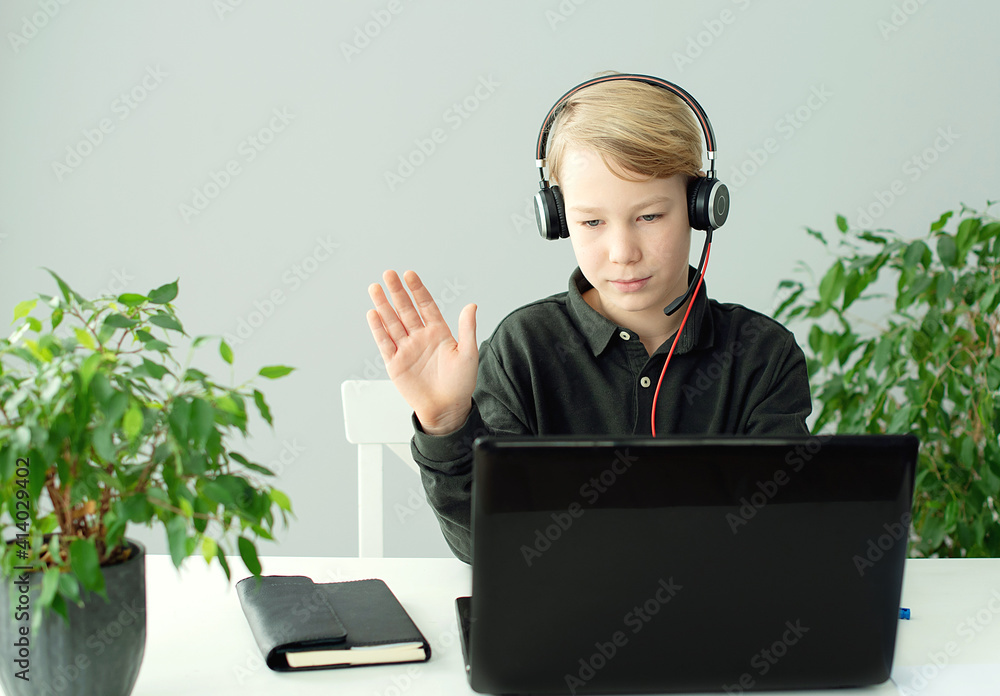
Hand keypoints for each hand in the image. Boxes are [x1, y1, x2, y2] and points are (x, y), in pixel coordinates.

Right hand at [367, 270, 477, 434]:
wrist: (447, 410)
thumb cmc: (460, 385)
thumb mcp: (468, 354)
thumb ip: (467, 329)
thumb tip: (471, 306)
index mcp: (438, 333)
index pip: (425, 305)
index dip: (417, 290)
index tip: (410, 275)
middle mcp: (420, 338)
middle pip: (405, 309)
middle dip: (397, 292)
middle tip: (389, 274)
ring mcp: (407, 349)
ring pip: (392, 322)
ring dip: (384, 305)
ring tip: (375, 288)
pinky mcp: (395, 363)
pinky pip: (385, 343)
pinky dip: (378, 329)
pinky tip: (373, 314)